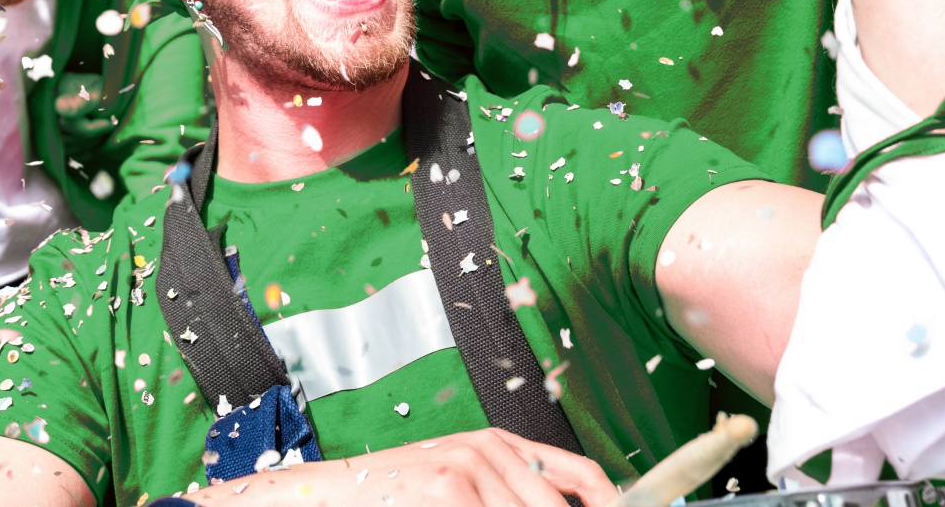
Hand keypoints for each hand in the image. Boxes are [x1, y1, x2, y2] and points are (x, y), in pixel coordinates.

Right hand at [192, 428, 617, 506]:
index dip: (611, 502)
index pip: (579, 474)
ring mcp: (467, 467)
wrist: (333, 492)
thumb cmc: (398, 495)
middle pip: (556, 504)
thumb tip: (577, 504)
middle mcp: (490, 449)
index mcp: (500, 444)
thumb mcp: (461, 484)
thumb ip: (508, 493)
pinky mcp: (447, 487)